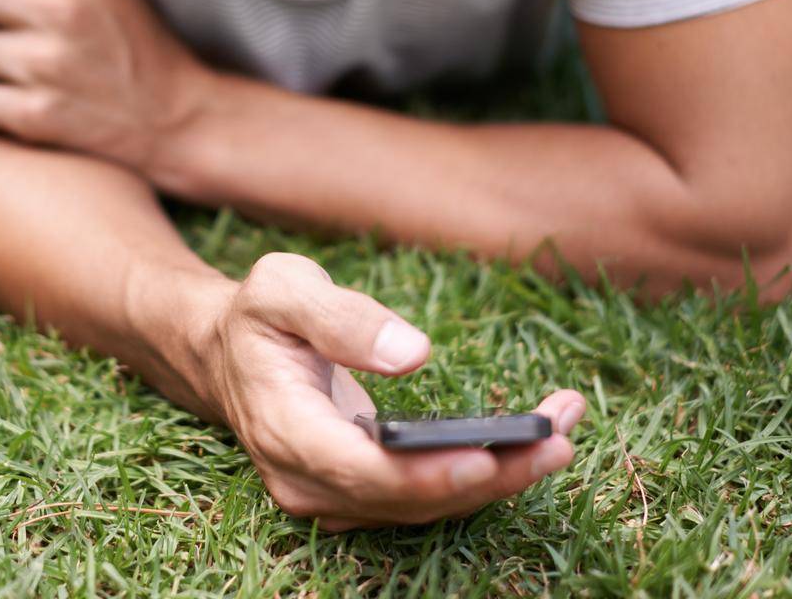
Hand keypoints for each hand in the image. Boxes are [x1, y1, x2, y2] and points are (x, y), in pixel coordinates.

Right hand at [192, 251, 583, 531]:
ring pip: (426, 503)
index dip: (424, 474)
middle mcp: (309, 480)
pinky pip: (427, 491)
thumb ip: (341, 318)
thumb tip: (412, 353)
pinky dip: (483, 467)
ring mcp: (335, 494)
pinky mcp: (362, 490)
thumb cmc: (258, 314)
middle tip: (559, 442)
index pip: (361, 471)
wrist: (225, 353)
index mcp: (285, 428)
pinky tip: (534, 434)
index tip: (485, 455)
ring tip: (565, 427)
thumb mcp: (283, 288)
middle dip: (489, 476)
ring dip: (501, 473)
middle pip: (407, 499)